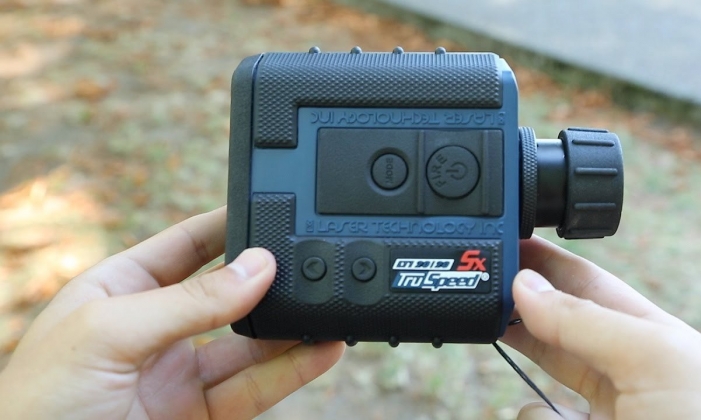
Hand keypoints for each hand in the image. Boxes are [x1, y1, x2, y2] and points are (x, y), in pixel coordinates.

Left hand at [0, 207, 344, 419]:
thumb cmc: (38, 402)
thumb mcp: (109, 331)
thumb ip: (188, 301)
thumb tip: (258, 267)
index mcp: (121, 288)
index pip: (187, 244)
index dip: (228, 224)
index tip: (274, 207)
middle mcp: (156, 327)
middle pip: (226, 294)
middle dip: (267, 279)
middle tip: (309, 261)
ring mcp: (179, 373)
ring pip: (249, 344)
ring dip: (291, 326)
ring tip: (329, 306)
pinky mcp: (200, 414)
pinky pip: (255, 388)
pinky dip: (292, 370)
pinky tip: (321, 349)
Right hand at [502, 236, 700, 418]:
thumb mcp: (655, 360)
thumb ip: (586, 321)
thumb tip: (526, 284)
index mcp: (645, 334)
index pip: (582, 283)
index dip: (543, 261)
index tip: (501, 241)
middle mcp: (619, 370)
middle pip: (553, 325)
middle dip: (518, 307)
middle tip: (477, 289)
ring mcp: (600, 412)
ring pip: (538, 378)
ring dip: (520, 366)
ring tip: (501, 351)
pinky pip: (536, 418)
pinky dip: (531, 416)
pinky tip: (547, 418)